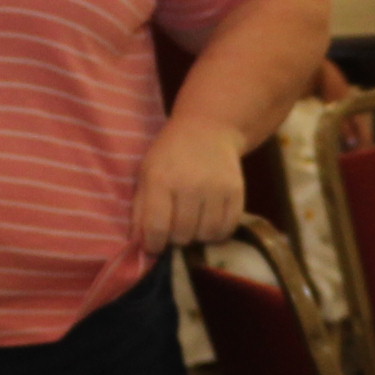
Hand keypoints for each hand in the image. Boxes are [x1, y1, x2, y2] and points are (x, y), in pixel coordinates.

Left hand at [133, 113, 246, 252]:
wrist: (207, 129)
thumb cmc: (170, 154)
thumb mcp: (146, 174)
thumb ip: (140, 210)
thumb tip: (139, 244)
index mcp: (161, 179)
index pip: (156, 227)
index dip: (153, 245)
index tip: (154, 246)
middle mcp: (190, 184)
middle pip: (182, 234)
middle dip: (175, 239)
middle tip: (175, 230)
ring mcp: (215, 188)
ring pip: (206, 235)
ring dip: (197, 237)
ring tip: (193, 225)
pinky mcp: (236, 191)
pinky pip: (228, 228)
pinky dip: (217, 232)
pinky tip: (209, 222)